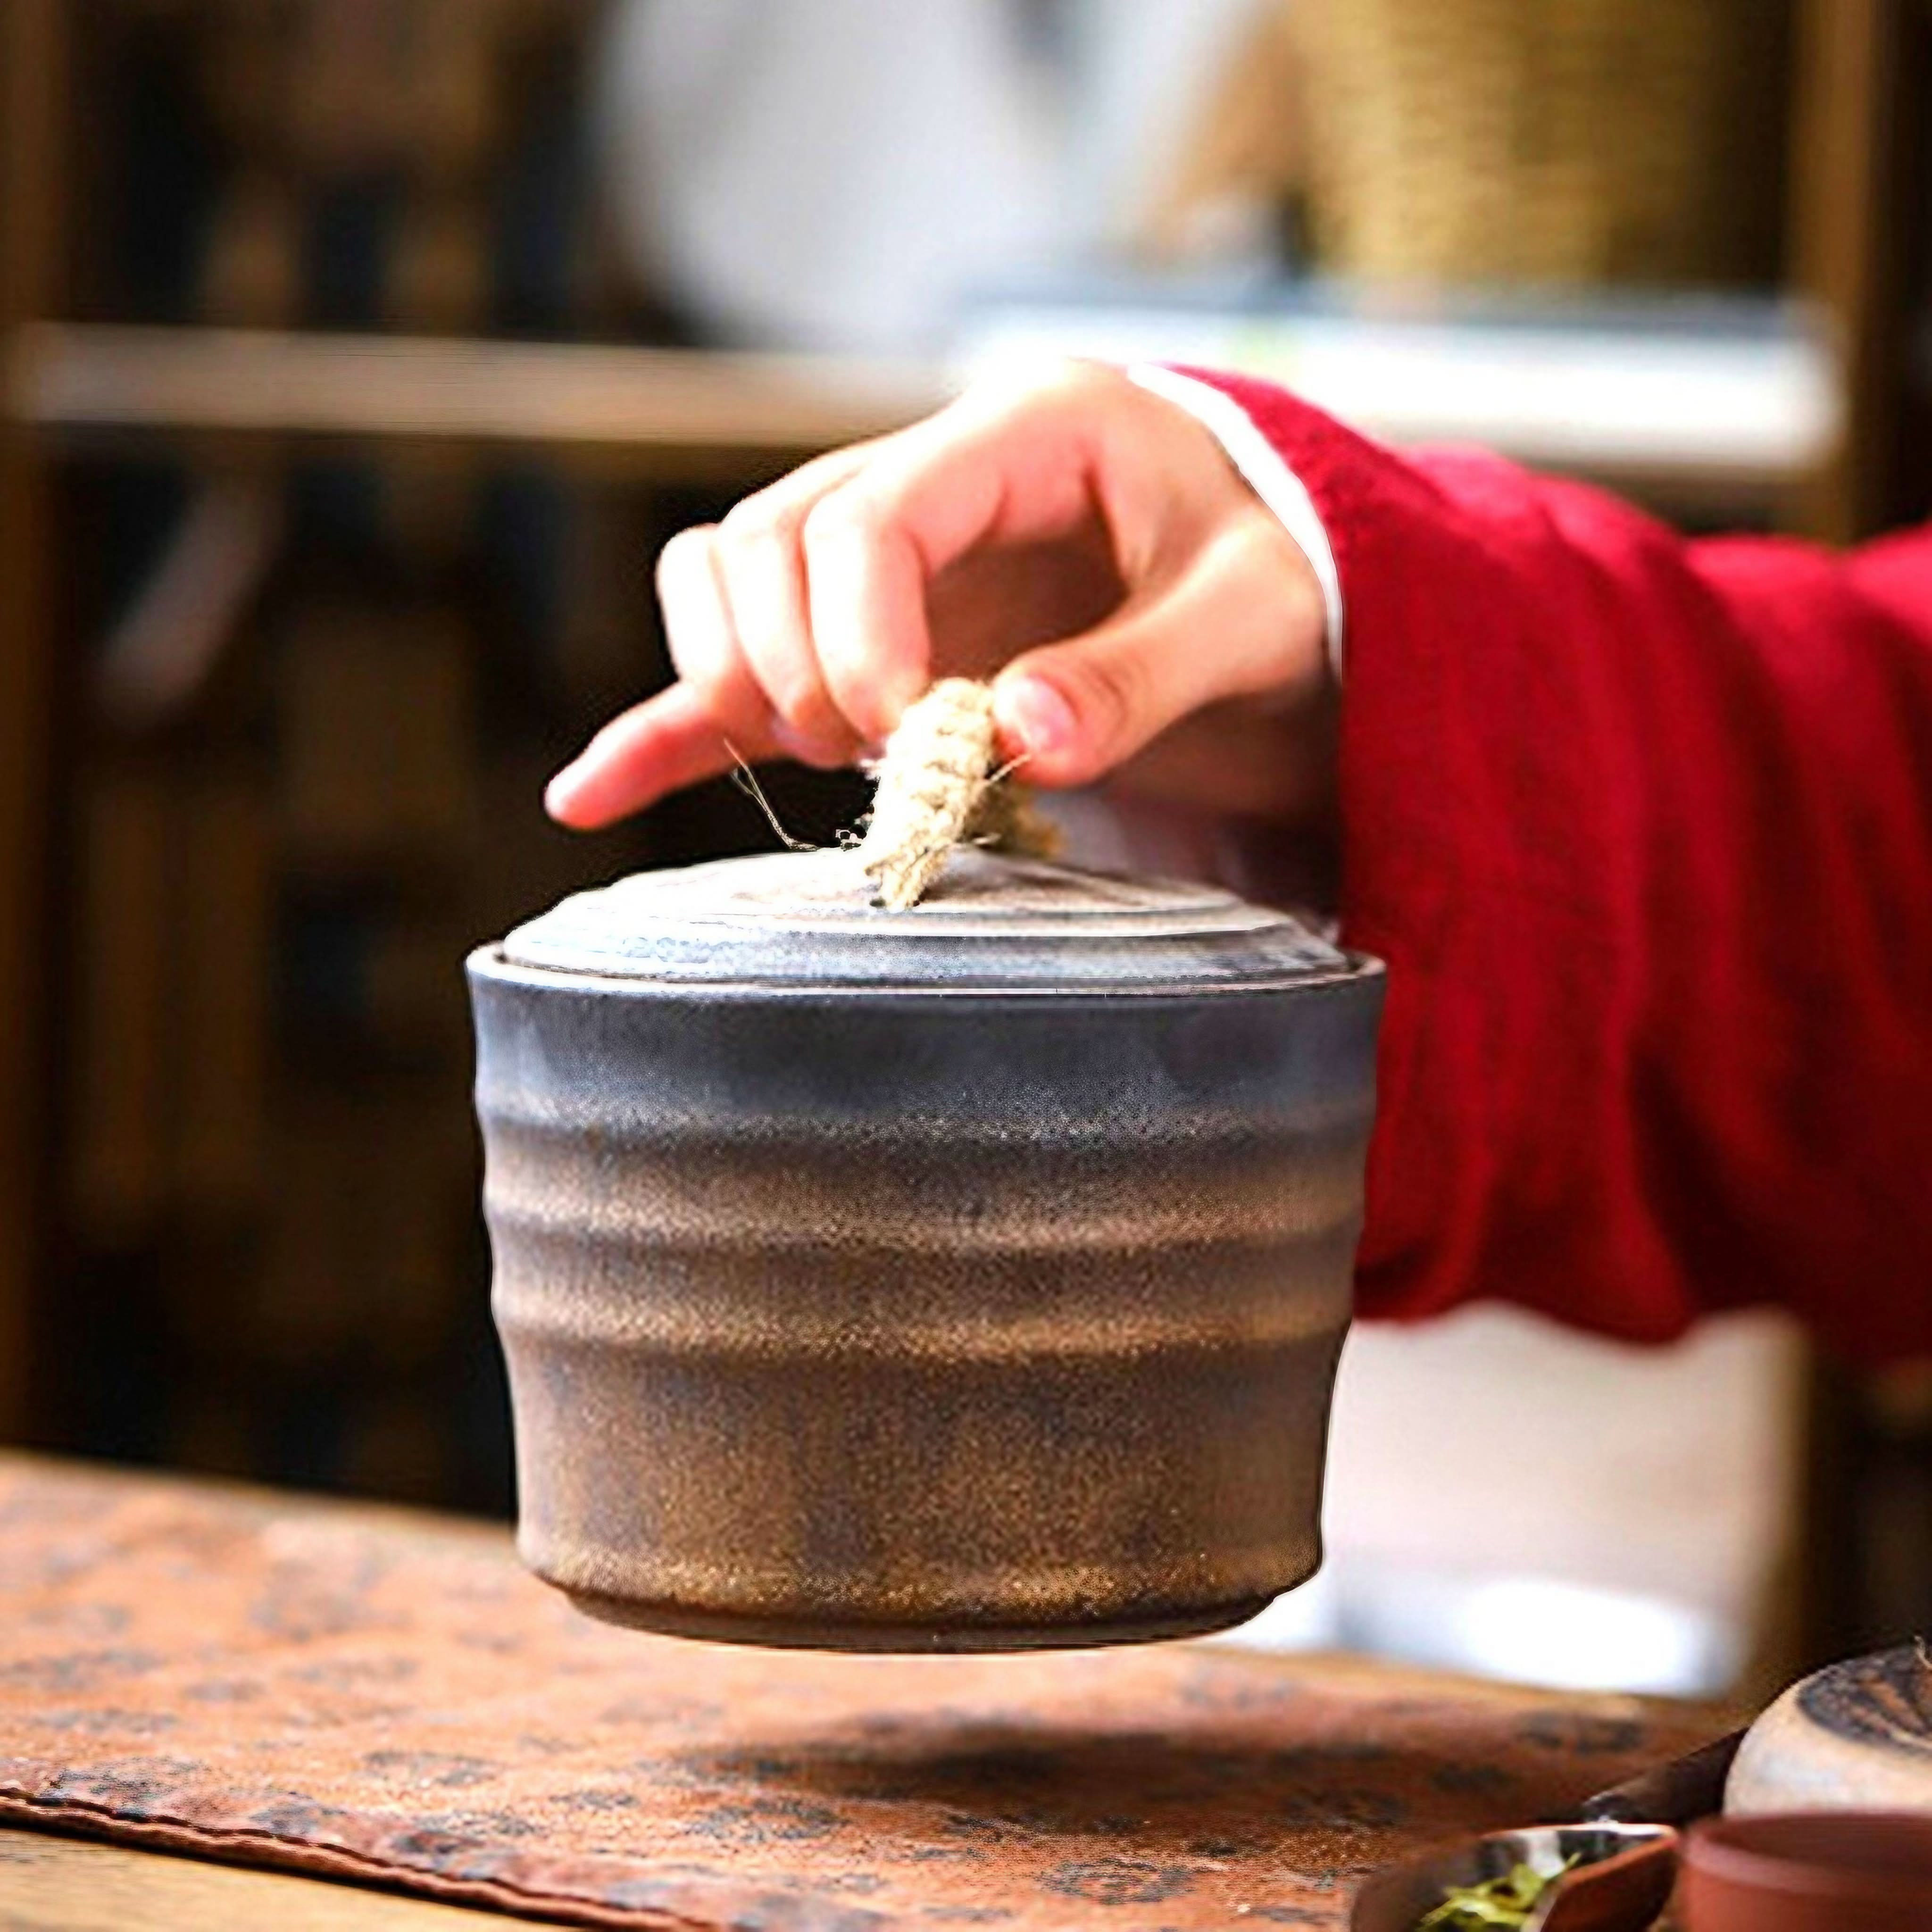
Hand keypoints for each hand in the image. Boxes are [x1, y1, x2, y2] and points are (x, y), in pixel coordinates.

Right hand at [545, 360, 1334, 830]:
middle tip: (883, 753)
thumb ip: (1146, 670)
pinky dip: (672, 729)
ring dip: (735, 676)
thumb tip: (1016, 738)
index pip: (871, 512)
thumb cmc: (1286, 588)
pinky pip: (744, 669)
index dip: (859, 631)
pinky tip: (590, 793)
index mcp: (1027, 431)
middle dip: (794, 661)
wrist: (1282, 599)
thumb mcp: (1258, 618)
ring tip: (824, 755)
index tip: (911, 737)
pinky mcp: (870, 639)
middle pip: (771, 537)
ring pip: (729, 576)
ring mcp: (889, 557)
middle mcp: (934, 476)